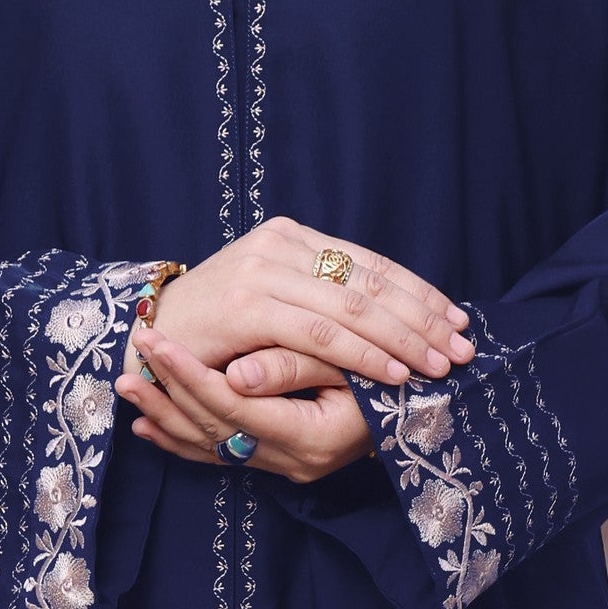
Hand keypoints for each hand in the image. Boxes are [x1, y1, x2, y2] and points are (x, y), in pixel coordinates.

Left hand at [119, 332, 374, 482]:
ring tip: (126, 389)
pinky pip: (218, 459)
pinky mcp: (277, 464)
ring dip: (166, 418)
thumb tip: (236, 374)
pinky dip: (181, 442)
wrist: (421, 418)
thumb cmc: (396, 385)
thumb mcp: (352, 372)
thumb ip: (295, 368)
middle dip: (166, 394)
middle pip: (212, 429)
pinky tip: (149, 430)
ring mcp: (283, 468)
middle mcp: (291, 462)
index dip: (190, 374)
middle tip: (125, 364)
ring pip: (210, 447)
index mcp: (310, 438)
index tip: (154, 340)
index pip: (231, 405)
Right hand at [138, 217, 470, 396]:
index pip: (371, 263)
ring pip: (353, 307)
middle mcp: (280, 243)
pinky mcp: (247, 306)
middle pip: (370, 281)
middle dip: (423, 317)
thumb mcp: (273, 302)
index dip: (419, 292)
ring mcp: (262, 271)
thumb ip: (319, 300)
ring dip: (404, 340)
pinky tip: (394, 372)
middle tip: (463, 347)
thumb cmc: (214, 328)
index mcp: (292, 236)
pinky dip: (363, 355)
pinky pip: (320, 334)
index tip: (457, 319)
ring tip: (439, 365)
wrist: (144, 334)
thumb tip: (390, 317)